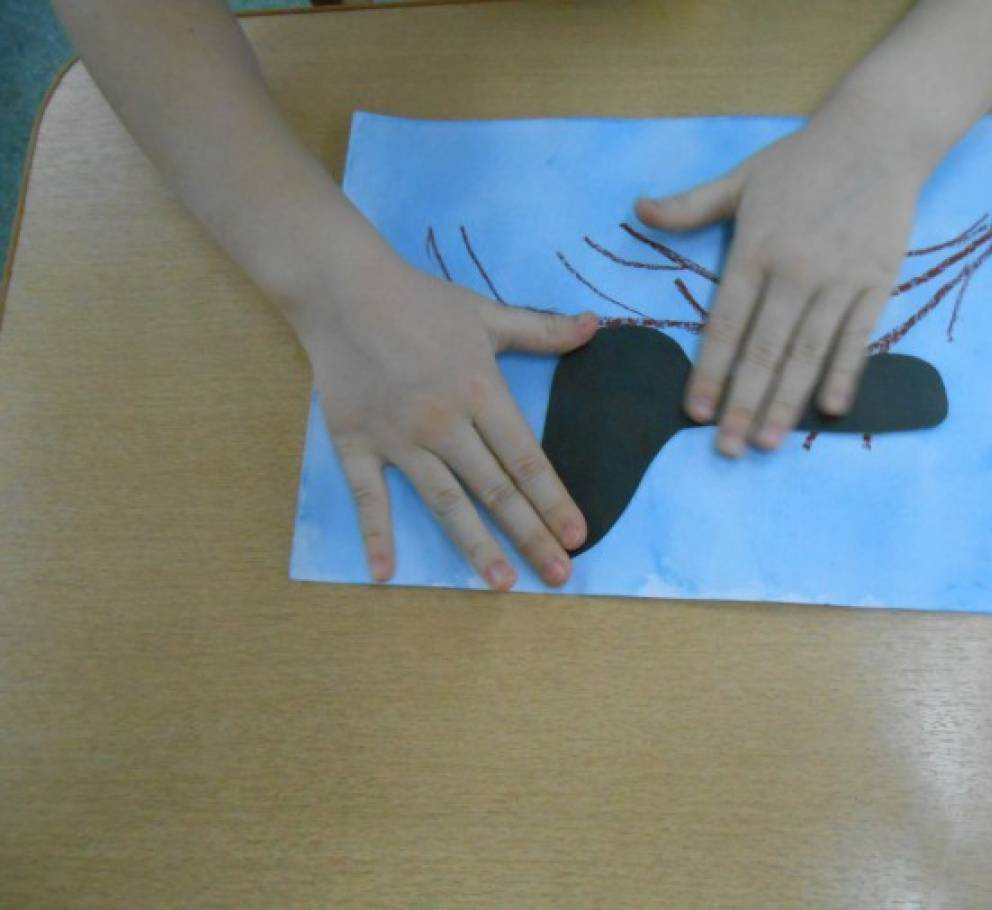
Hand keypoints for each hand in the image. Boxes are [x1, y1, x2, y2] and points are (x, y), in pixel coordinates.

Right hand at [295, 258, 597, 588]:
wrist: (342, 288)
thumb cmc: (419, 301)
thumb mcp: (486, 313)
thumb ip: (542, 329)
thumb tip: (596, 325)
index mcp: (481, 392)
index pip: (526, 459)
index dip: (554, 499)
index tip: (577, 536)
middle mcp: (444, 423)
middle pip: (496, 489)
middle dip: (531, 535)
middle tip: (559, 576)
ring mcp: (399, 438)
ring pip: (445, 502)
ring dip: (475, 545)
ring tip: (501, 583)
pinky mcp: (356, 443)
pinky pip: (368, 496)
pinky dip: (376, 535)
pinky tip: (385, 573)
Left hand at [636, 104, 929, 454]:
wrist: (879, 135)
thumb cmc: (802, 160)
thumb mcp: (740, 178)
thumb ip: (691, 206)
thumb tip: (638, 210)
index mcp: (754, 249)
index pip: (725, 324)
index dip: (709, 371)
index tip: (696, 413)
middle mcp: (794, 270)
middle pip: (763, 350)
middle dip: (742, 403)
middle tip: (728, 449)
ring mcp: (838, 279)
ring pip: (807, 352)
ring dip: (786, 400)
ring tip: (768, 441)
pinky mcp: (877, 281)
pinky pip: (858, 336)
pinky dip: (845, 373)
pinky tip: (829, 409)